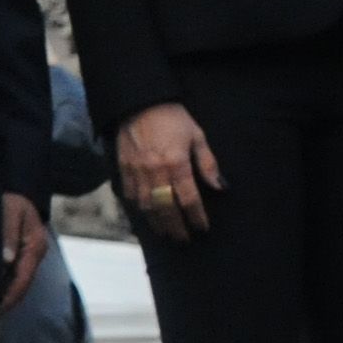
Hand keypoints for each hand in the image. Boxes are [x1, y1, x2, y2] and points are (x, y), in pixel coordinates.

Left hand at [0, 193, 50, 309]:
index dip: (11, 294)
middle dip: (6, 299)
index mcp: (35, 245)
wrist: (11, 190)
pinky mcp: (16, 253)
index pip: (24, 277)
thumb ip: (7, 232)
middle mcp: (33, 253)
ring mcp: (26, 254)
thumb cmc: (9, 199)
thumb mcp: (9, 210)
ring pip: (15, 280)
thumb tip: (6, 260)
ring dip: (2, 293)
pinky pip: (9, 273)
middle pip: (21, 284)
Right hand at [115, 103, 219, 237]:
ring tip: (165, 233)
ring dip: (156, 222)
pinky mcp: (122, 168)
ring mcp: (136, 171)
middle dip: (176, 227)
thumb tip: (220, 187)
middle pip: (166, 208)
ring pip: (146, 206)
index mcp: (176, 163)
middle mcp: (154, 171)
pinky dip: (138, 208)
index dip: (197, 217)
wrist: (138, 102)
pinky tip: (146, 215)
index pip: (188, 199)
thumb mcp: (197, 136)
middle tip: (183, 239)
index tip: (202, 228)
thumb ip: (207, 163)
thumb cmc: (172, 118)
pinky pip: (129, 195)